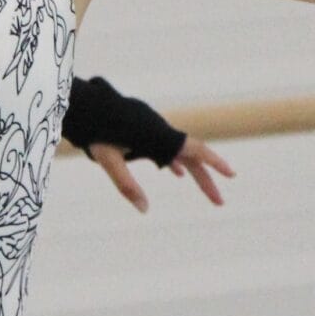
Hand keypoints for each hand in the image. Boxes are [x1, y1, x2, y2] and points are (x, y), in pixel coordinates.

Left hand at [86, 134, 235, 212]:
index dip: (214, 163)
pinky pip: (166, 147)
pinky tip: (176, 173)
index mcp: (157, 136)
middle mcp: (159, 130)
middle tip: (219, 203)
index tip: (231, 175)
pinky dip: (174, 161)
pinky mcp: (143, 129)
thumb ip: (126, 185)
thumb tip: (145, 210)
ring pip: (179, 152)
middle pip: (191, 156)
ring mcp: (153, 129)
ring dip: (193, 172)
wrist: (82, 105)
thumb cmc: (93, 132)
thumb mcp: (108, 160)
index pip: (194, 150)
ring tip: (206, 192)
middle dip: (206, 179)